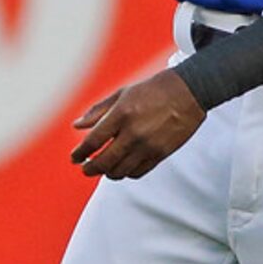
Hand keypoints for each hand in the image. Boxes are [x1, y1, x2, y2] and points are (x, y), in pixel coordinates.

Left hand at [69, 68, 203, 179]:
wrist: (188, 92)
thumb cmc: (152, 90)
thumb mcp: (121, 94)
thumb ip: (97, 111)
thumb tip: (76, 126)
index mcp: (121, 114)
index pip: (93, 141)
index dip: (80, 153)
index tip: (74, 158)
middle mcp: (134, 132)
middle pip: (104, 161)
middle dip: (90, 169)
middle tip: (85, 169)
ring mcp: (148, 146)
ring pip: (120, 171)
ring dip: (107, 173)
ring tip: (103, 169)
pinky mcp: (161, 154)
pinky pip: (138, 172)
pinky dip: (126, 173)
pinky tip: (122, 167)